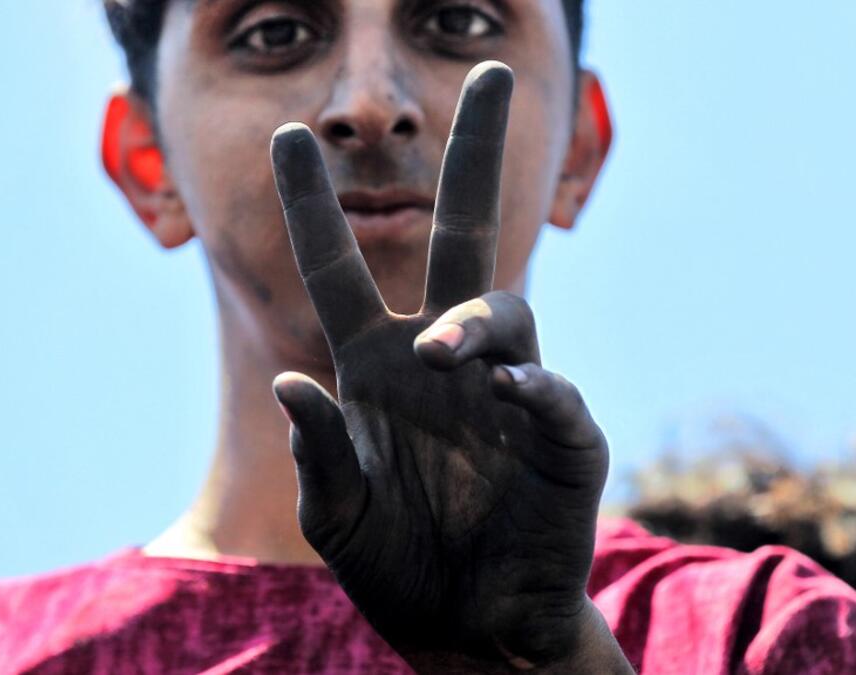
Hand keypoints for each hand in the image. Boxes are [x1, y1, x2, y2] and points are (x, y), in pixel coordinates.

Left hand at [269, 62, 629, 672]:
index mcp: (379, 369)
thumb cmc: (398, 568)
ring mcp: (509, 396)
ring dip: (476, 323)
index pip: (343, 272)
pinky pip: (556, 401)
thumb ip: (316, 454)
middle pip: (465, 240)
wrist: (467, 635)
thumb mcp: (335, 517)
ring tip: (444, 352)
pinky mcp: (563, 445)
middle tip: (491, 74)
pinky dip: (538, 392)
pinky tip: (514, 391)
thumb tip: (294, 381)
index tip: (292, 138)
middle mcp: (447, 364)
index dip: (313, 209)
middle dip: (475, 157)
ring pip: (507, 315)